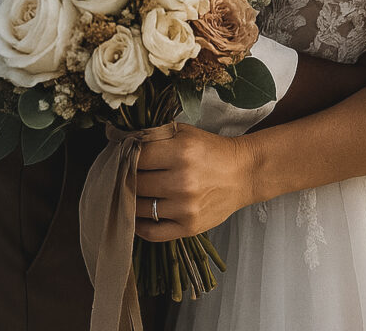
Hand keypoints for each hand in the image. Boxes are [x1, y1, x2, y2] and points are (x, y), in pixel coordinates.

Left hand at [135, 124, 250, 241]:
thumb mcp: (185, 133)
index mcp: (182, 151)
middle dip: (127, 177)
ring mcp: (185, 207)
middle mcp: (183, 180)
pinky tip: (138, 215)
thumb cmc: (211, 151)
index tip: (123, 155)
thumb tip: (124, 141)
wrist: (242, 173)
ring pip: (139, 207)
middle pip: (136, 182)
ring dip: (132, 200)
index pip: (137, 156)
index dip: (126, 155)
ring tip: (132, 192)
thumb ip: (155, 135)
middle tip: (125, 174)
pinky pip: (152, 232)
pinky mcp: (189, 227)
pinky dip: (139, 226)